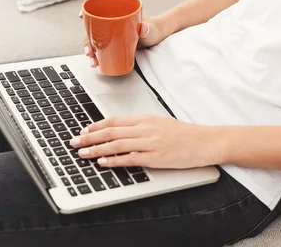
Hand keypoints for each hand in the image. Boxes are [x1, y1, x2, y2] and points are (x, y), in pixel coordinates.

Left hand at [68, 116, 222, 168]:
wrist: (205, 141)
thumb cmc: (185, 134)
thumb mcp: (161, 124)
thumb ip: (141, 127)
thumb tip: (122, 132)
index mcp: (146, 118)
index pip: (114, 121)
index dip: (96, 126)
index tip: (83, 130)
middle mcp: (145, 128)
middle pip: (110, 132)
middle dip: (89, 137)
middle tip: (75, 142)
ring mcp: (150, 143)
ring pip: (116, 145)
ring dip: (96, 149)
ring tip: (82, 153)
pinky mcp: (155, 157)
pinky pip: (129, 159)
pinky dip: (113, 160)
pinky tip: (102, 162)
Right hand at [84, 16, 167, 67]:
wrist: (156, 38)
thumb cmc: (152, 29)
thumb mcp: (150, 29)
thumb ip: (147, 29)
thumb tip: (143, 28)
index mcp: (118, 12)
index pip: (100, 6)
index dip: (89, 9)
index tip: (82, 14)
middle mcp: (111, 21)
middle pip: (93, 26)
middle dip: (87, 37)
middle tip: (88, 49)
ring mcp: (110, 33)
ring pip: (94, 39)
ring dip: (89, 49)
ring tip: (92, 59)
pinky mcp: (112, 43)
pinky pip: (100, 47)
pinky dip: (95, 55)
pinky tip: (94, 62)